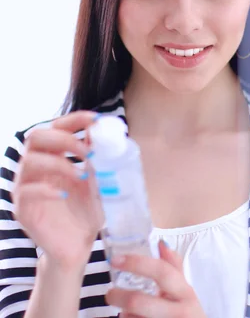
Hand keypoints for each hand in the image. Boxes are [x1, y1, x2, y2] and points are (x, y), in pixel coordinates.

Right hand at [11, 111, 103, 267]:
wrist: (79, 246)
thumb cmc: (87, 211)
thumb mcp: (98, 182)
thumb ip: (100, 162)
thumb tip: (112, 137)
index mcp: (53, 156)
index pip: (56, 127)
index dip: (75, 119)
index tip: (96, 120)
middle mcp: (36, 168)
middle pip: (36, 136)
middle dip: (64, 139)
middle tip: (88, 151)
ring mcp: (26, 187)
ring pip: (29, 161)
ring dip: (60, 163)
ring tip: (81, 176)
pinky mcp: (23, 209)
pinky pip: (26, 191)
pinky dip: (47, 189)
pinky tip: (65, 194)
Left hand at [107, 240, 205, 317]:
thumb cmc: (186, 313)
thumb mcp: (184, 292)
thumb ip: (173, 268)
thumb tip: (162, 243)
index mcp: (186, 293)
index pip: (163, 272)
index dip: (137, 263)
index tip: (116, 259)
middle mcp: (180, 311)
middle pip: (138, 301)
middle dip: (118, 296)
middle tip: (110, 293)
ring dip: (124, 315)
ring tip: (124, 313)